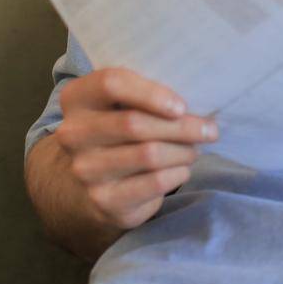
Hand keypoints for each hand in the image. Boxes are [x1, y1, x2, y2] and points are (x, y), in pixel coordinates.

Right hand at [54, 67, 218, 231]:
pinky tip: (181, 169)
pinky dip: (178, 173)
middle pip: (134, 123)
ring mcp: (85, 169)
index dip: (151, 93)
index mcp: (77, 98)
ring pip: (149, 154)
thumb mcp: (124, 102)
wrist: (92, 181)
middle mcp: (73, 134)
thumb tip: (199, 102)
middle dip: (182, 126)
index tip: (181, 106)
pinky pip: (155, 182)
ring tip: (193, 150)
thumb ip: (148, 93)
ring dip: (183, 151)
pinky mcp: (103, 200)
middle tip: (209, 130)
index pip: (111, 84)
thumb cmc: (121, 128)